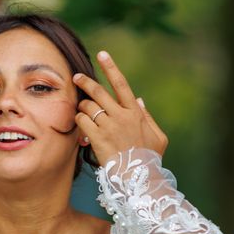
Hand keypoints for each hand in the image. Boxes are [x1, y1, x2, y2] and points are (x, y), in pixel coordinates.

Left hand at [73, 51, 167, 165]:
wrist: (140, 179)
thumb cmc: (150, 160)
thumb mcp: (158, 137)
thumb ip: (147, 116)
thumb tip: (139, 99)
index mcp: (136, 113)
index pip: (122, 84)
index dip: (111, 67)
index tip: (102, 54)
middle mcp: (121, 116)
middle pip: (98, 91)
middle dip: (84, 82)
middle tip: (76, 77)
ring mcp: (109, 126)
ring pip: (87, 106)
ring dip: (82, 108)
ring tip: (84, 115)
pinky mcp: (97, 138)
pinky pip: (81, 121)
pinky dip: (79, 122)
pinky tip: (82, 130)